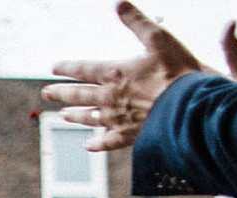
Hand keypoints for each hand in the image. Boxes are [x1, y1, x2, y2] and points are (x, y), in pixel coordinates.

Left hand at [42, 1, 213, 152]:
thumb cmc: (177, 70)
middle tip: (47, 93)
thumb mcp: (158, 38)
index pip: (82, 69)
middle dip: (62, 93)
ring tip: (63, 116)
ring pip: (88, 118)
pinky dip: (96, 144)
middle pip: (79, 95)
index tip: (54, 68)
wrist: (190, 106)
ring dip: (75, 116)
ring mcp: (117, 119)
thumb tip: (119, 3)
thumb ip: (136, 21)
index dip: (67, 67)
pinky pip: (107, 142)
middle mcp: (109, 97)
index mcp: (114, 73)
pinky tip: (88, 145)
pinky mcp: (128, 135)